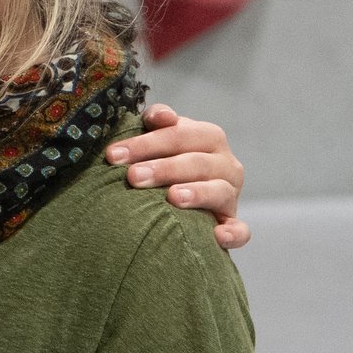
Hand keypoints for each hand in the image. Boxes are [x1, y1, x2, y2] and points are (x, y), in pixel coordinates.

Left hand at [106, 105, 248, 249]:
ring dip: (197, 193)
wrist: (187, 196)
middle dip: (163, 168)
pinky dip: (232, 233)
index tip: (113, 155)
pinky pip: (239, 230)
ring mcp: (231, 194)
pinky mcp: (233, 223)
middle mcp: (225, 163)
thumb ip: (157, 122)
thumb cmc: (167, 159)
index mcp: (208, 137)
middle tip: (133, 177)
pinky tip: (216, 236)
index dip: (146, 142)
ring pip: (219, 191)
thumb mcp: (161, 138)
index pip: (179, 134)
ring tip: (172, 197)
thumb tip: (160, 116)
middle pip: (197, 162)